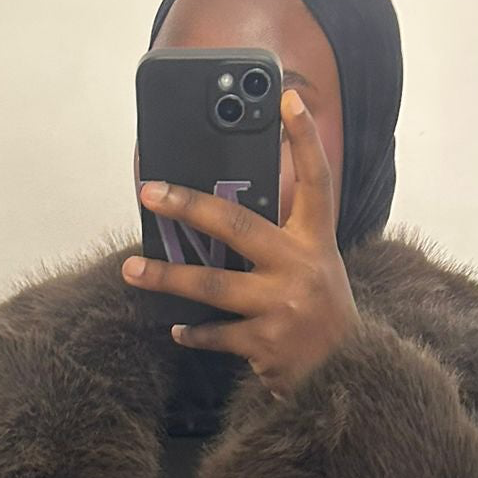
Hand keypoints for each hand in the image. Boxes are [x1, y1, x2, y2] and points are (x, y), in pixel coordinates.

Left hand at [122, 88, 361, 397]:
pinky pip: (215, 333)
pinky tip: (177, 329)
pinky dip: (192, 333)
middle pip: (237, 225)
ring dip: (166, 278)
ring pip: (211, 285)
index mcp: (316, 241)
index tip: (288, 98)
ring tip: (132, 271)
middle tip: (150, 192)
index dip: (305, 138)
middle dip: (189, 206)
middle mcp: (301, 267)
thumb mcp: (314, 268)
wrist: (345, 379)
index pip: (315, 180)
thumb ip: (281, 241)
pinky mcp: (266, 343)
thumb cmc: (320, 316)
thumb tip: (220, 216)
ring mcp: (283, 305)